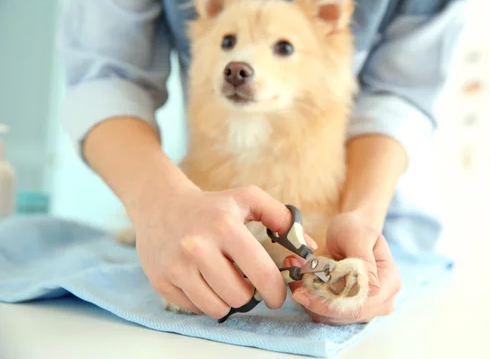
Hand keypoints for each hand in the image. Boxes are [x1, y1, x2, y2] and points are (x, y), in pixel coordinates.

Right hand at [130, 183, 309, 319]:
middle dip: (249, 295)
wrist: (161, 205)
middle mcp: (198, 246)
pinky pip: (195, 309)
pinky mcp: (161, 281)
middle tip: (246, 283)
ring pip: (217, 308)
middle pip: (240, 296)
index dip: (276, 291)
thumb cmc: (212, 206)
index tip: (276, 296)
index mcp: (225, 226)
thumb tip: (308, 246)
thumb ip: (283, 218)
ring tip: (225, 282)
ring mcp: (177, 266)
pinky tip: (203, 281)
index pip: (261, 273)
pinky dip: (205, 301)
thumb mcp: (248, 198)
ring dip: (227, 301)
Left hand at [288, 211, 401, 324]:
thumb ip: (363, 261)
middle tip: (294, 281)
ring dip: (309, 298)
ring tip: (296, 273)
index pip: (359, 305)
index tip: (301, 291)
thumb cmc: (357, 229)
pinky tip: (299, 280)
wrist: (353, 229)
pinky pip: (324, 312)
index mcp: (389, 283)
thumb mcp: (358, 237)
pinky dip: (309, 298)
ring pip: (331, 316)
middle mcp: (381, 301)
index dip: (329, 304)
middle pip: (345, 315)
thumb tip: (371, 289)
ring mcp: (365, 308)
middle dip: (315, 300)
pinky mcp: (347, 309)